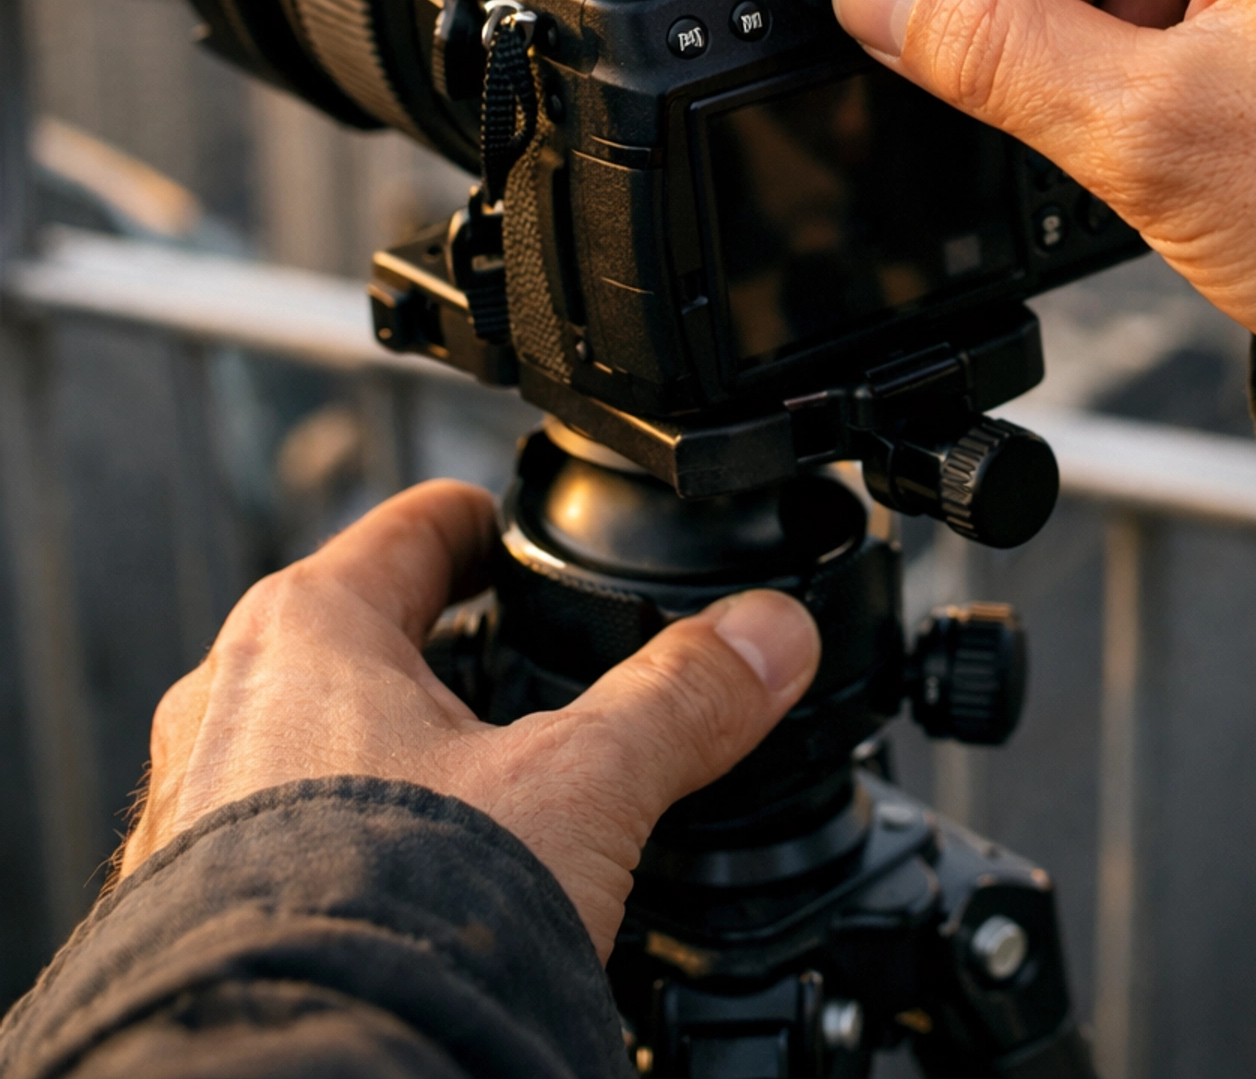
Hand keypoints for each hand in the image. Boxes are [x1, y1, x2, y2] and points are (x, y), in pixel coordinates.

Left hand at [117, 480, 818, 959]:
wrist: (303, 1077)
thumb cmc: (388, 919)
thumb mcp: (582, 787)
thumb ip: (682, 700)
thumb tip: (767, 639)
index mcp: (307, 626)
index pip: (416, 527)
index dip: (490, 527)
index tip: (527, 537)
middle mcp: (230, 699)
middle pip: (370, 636)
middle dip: (456, 660)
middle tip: (537, 684)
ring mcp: (197, 804)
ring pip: (321, 739)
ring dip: (406, 757)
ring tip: (496, 799)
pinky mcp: (192, 904)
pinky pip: (287, 836)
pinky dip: (359, 841)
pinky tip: (429, 888)